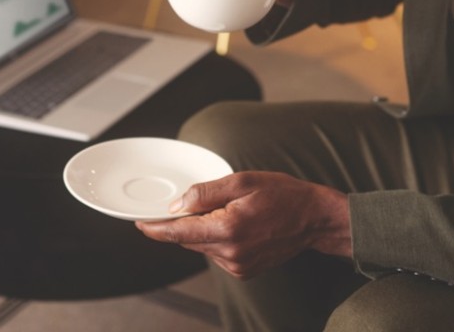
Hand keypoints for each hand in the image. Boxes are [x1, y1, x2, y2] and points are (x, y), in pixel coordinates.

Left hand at [135, 171, 350, 279]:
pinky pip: (217, 253)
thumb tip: (177, 204)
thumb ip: (206, 193)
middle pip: (188, 240)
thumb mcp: (243, 181)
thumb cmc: (283, 194)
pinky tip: (235, 224)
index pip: (179, 233)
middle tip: (189, 203)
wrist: (314, 219)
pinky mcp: (244, 271)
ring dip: (202, 230)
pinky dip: (216, 239)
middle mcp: (230, 253)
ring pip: (202, 247)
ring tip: (227, 210)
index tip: (139, 223)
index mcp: (228, 229)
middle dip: (183, 223)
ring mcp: (238, 266)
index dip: (155, 228)